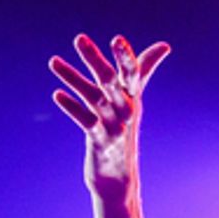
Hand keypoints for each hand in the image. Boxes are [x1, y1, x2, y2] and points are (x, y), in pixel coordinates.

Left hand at [49, 33, 169, 199]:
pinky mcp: (100, 142)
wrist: (119, 178)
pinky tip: (57, 94)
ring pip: (92, 97)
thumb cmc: (125, 132)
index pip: (133, 73)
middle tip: (78, 38)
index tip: (116, 39)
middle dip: (94, 59)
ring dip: (72, 78)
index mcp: (133, 97)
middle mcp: (125, 110)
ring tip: (53, 61)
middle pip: (109, 81)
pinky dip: (72, 107)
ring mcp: (113, 127)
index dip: (125, 57)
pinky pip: (86, 122)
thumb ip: (143, 70)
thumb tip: (165, 45)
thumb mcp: (134, 100)